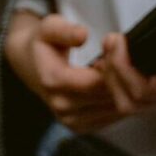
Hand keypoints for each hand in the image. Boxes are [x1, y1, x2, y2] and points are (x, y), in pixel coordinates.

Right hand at [4, 11, 121, 132]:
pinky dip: (121, 99)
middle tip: (121, 54)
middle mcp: (62, 106)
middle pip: (112, 98)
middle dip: (125, 75)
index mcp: (53, 81)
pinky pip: (114, 117)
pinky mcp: (81, 127)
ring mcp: (72, 121)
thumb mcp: (49, 27)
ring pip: (118, 110)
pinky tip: (112, 82)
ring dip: (126, 88)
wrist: (29, 66)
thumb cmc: (43, 44)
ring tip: (115, 66)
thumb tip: (83, 35)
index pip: (99, 82)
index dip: (116, 64)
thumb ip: (65, 30)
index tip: (115, 44)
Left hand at [94, 32, 155, 120]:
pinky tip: (130, 55)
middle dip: (111, 73)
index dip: (122, 68)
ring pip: (136, 102)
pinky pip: (147, 95)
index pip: (144, 90)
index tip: (117, 37)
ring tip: (114, 46)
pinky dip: (129, 79)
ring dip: (117, 77)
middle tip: (110, 38)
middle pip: (131, 101)